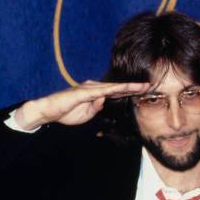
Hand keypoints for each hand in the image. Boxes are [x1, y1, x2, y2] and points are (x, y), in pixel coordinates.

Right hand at [15, 80, 149, 129]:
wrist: (48, 112)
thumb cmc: (67, 112)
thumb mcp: (87, 114)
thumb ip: (96, 107)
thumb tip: (104, 101)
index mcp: (96, 94)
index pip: (117, 92)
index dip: (131, 91)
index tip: (144, 90)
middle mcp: (94, 88)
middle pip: (119, 87)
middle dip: (135, 87)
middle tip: (151, 85)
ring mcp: (89, 89)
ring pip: (113, 87)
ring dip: (129, 86)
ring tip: (143, 86)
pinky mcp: (83, 92)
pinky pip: (101, 90)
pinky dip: (114, 89)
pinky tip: (124, 88)